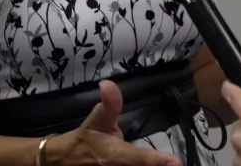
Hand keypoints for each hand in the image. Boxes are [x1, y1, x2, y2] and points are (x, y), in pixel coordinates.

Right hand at [42, 81, 181, 165]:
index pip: (139, 158)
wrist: (64, 160)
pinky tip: (154, 164)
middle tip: (174, 163)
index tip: (176, 162)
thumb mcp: (97, 119)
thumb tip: (107, 83)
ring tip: (168, 164)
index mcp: (115, 155)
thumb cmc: (87, 138)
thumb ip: (110, 103)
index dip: (158, 161)